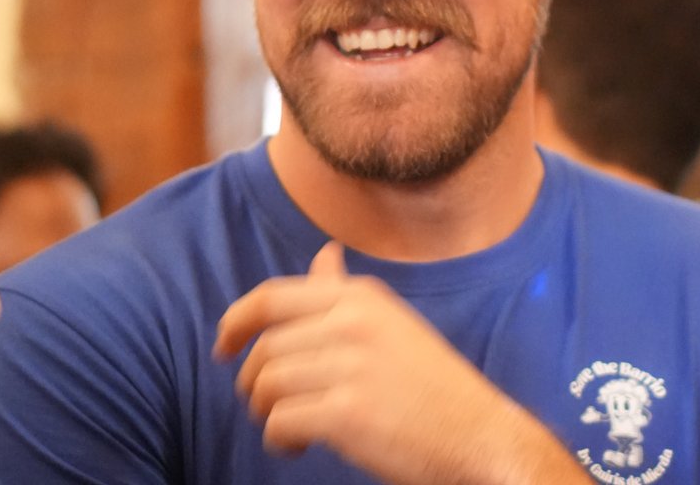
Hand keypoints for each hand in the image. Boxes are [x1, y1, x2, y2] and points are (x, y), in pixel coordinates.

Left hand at [213, 242, 583, 484]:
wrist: (477, 434)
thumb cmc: (429, 382)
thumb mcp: (390, 320)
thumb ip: (346, 291)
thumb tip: (324, 253)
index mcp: (360, 297)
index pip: (271, 297)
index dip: (235, 320)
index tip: (223, 345)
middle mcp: (352, 322)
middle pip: (264, 346)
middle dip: (254, 380)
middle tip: (266, 403)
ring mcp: (350, 366)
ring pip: (267, 384)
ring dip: (267, 412)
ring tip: (290, 426)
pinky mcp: (348, 413)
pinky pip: (281, 421)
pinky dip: (279, 439)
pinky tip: (298, 445)